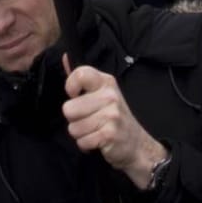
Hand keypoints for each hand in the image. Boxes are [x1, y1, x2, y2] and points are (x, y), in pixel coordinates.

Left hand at [63, 56, 165, 188]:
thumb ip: (82, 80)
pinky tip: (98, 140)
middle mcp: (110, 96)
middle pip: (68, 109)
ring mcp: (111, 115)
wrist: (136, 143)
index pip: (80, 74)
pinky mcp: (110, 134)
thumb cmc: (113, 117)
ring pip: (73, 128)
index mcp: (105, 82)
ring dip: (80, 134)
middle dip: (74, 119)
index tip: (75, 96)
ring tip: (94, 130)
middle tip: (89, 120)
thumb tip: (65, 57)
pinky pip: (82, 141)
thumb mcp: (101, 94)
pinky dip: (86, 145)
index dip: (70, 87)